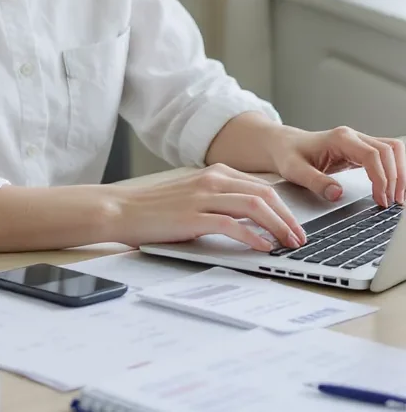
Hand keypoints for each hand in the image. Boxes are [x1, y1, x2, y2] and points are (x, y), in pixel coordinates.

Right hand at [110, 165, 307, 251]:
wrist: (119, 209)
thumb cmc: (152, 208)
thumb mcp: (190, 195)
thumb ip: (218, 200)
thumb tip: (251, 221)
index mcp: (213, 173)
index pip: (262, 187)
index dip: (284, 207)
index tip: (295, 225)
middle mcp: (211, 180)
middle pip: (265, 194)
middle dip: (289, 218)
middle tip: (300, 238)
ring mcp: (202, 197)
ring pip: (255, 206)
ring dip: (278, 226)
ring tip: (289, 243)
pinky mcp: (193, 216)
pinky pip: (233, 224)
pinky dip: (253, 236)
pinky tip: (263, 247)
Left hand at [266, 125, 405, 207]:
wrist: (282, 145)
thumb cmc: (287, 155)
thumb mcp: (294, 170)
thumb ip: (315, 182)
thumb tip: (337, 194)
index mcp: (339, 138)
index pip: (373, 155)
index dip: (381, 178)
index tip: (381, 199)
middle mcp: (352, 137)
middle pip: (389, 151)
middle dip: (396, 177)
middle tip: (392, 202)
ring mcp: (358, 141)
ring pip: (393, 150)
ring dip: (400, 172)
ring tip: (396, 197)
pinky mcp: (360, 150)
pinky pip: (386, 156)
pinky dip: (394, 170)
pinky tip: (392, 188)